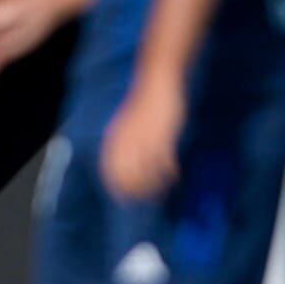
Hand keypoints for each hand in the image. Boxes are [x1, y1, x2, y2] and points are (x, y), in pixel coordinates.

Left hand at [101, 77, 185, 201]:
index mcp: (114, 140)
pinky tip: (174, 174)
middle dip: (139, 191)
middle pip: (129, 178)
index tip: (125, 200)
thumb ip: (122, 145)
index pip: (110, 172)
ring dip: (157, 185)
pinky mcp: (163, 137)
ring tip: (164, 189)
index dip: (117, 189)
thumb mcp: (125, 126)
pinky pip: (164, 163)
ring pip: (148, 173)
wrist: (156, 83)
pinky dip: (169, 172)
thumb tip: (122, 166)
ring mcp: (145, 141)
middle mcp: (126, 143)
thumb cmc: (143, 105)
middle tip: (150, 198)